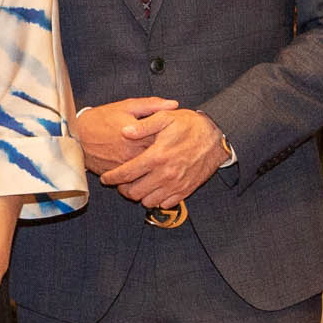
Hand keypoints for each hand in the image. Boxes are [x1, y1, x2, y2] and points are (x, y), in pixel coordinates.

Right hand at [71, 95, 175, 180]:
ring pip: (148, 173)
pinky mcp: (117, 176)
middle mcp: (132, 153)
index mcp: (138, 134)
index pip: (165, 139)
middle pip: (159, 159)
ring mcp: (124, 166)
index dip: (175, 138)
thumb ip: (152, 105)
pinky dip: (143, 179)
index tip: (181, 136)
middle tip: (177, 153)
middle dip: (169, 157)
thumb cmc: (101, 118)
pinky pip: (135, 181)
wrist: (76, 136)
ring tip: (166, 166)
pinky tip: (150, 175)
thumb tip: (174, 104)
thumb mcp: (127, 106)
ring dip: (158, 171)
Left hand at [107, 106, 227, 211]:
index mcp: (157, 156)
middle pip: (134, 192)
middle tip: (121, 182)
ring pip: (148, 201)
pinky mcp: (185, 190)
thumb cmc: (190, 125)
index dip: (112, 178)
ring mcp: (176, 185)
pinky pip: (164, 204)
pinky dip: (156, 199)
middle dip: (123, 189)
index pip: (126, 174)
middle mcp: (165, 174)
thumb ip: (143, 125)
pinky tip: (154, 188)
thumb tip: (124, 132)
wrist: (217, 137)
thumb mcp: (166, 117)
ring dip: (139, 195)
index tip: (105, 178)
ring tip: (137, 185)